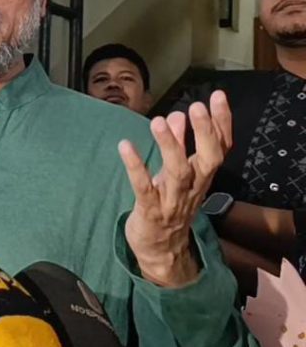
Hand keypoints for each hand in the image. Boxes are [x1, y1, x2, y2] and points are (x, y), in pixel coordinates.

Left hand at [119, 90, 231, 287]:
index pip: (220, 147)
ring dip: (170, 146)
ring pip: (178, 173)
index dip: (221, 123)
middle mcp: (193, 187)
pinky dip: (135, 167)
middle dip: (205, 133)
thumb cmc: (169, 205)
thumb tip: (177, 115)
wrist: (162, 250)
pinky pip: (144, 188)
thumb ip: (178, 145)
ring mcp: (173, 200)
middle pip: (208, 159)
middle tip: (196, 107)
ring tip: (158, 121)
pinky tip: (124, 146)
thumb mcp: (177, 174)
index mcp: (202, 176)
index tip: (218, 97)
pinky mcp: (151, 211)